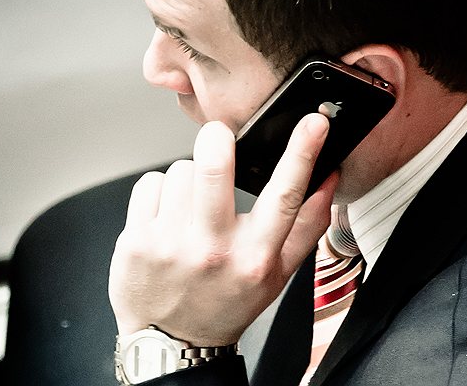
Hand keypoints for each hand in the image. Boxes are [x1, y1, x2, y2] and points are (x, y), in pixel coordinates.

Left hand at [109, 113, 336, 346]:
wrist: (171, 344)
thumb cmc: (226, 303)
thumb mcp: (277, 275)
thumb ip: (307, 226)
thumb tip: (329, 178)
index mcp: (255, 257)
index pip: (284, 196)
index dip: (303, 153)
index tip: (313, 123)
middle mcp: (213, 250)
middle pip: (213, 168)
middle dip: (217, 139)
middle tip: (219, 138)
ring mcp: (171, 244)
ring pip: (180, 170)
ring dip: (187, 177)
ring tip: (191, 206)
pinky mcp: (137, 241)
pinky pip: (150, 183)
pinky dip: (158, 191)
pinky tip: (166, 217)